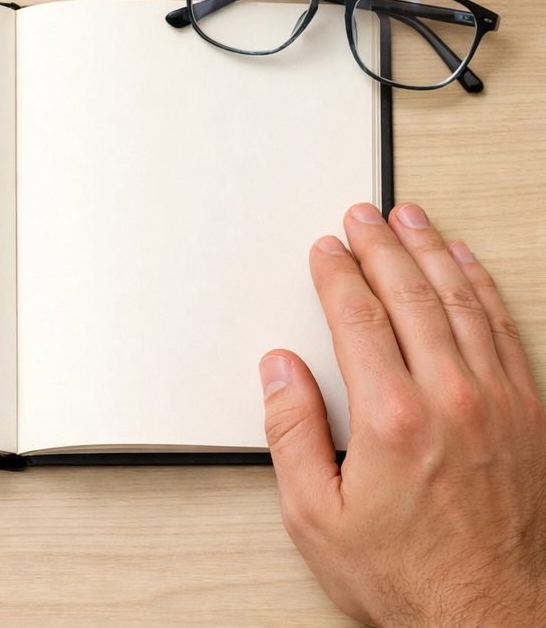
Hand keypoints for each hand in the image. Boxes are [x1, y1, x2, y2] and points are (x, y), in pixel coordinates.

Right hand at [260, 202, 545, 626]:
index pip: (357, 316)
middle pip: (409, 294)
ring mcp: (496, 400)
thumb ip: (291, 433)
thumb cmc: (409, 575)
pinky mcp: (528, 412)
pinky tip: (466, 263)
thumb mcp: (317, 517)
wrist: (495, 619)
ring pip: (459, 300)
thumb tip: (280, 369)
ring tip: (410, 218)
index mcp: (392, 418)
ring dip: (431, 250)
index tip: (326, 249)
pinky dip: (481, 286)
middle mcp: (449, 398)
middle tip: (363, 215)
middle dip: (381, 245)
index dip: (337, 273)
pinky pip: (503, 327)